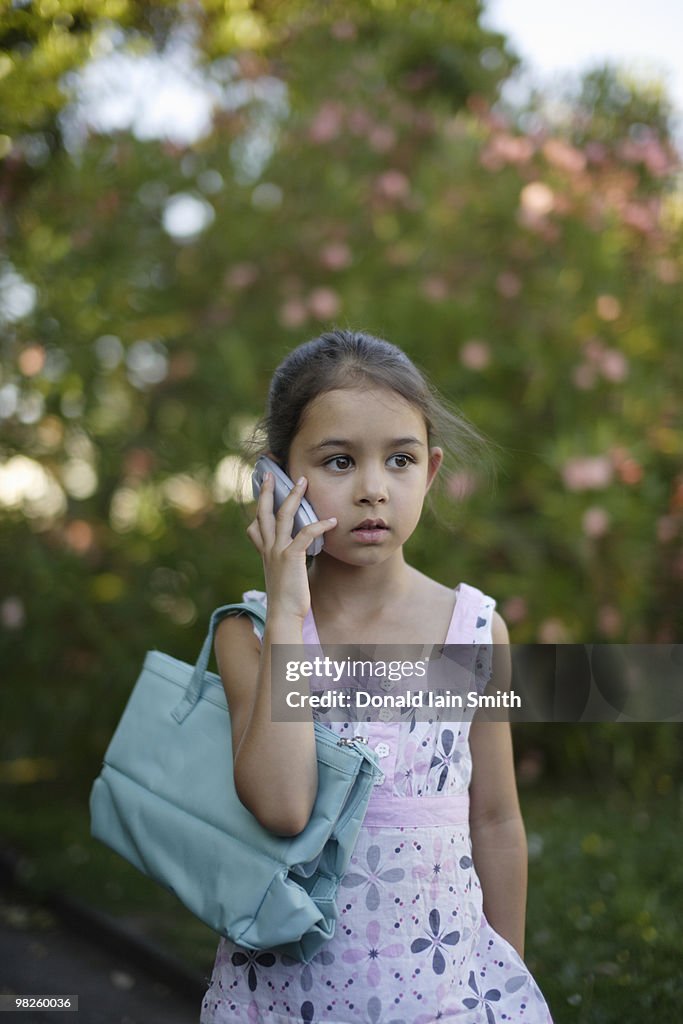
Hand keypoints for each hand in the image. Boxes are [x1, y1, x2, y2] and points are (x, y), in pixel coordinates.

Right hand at [246, 473, 336, 621]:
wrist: (284, 615)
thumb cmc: (286, 598)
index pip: (256, 524)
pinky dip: (319, 525)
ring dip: (294, 496)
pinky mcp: (291, 557)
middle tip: (271, 473)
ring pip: (284, 516)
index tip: (260, 489)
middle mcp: (268, 548)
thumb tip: (294, 552)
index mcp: (265, 552)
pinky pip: (305, 534)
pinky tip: (332, 521)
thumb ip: (284, 560)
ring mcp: (278, 551)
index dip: (257, 505)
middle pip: (264, 512)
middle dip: (267, 491)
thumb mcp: (281, 575)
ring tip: (303, 482)